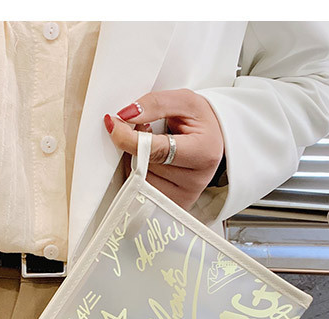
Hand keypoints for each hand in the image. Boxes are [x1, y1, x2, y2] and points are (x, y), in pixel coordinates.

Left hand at [103, 88, 224, 210]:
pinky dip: (138, 175)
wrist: (215, 144)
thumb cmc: (201, 123)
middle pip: (144, 167)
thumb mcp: (186, 102)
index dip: (130, 138)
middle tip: (145, 130)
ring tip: (153, 148)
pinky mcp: (171, 207)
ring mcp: (182, 198)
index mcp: (203, 153)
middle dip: (134, 146)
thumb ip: (156, 104)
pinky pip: (140, 192)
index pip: (157, 151)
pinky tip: (151, 163)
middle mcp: (194, 181)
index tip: (113, 124)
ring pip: (139, 181)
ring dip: (134, 161)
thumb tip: (125, 115)